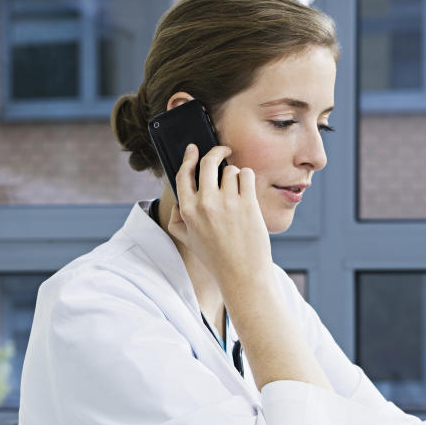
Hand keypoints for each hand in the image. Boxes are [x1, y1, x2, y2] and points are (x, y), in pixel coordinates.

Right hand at [167, 143, 272, 292]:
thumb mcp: (188, 241)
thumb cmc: (216, 259)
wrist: (242, 275)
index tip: (193, 149)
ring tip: (238, 190)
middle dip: (216, 152)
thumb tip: (178, 202)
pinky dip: (247, 178)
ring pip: (231, 170)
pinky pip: (247, 175)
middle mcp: (205, 204)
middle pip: (208, 162)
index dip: (189, 157)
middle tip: (224, 150)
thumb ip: (177, 220)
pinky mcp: (247, 204)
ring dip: (235, 175)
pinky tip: (247, 190)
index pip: (184, 174)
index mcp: (188, 211)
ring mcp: (227, 202)